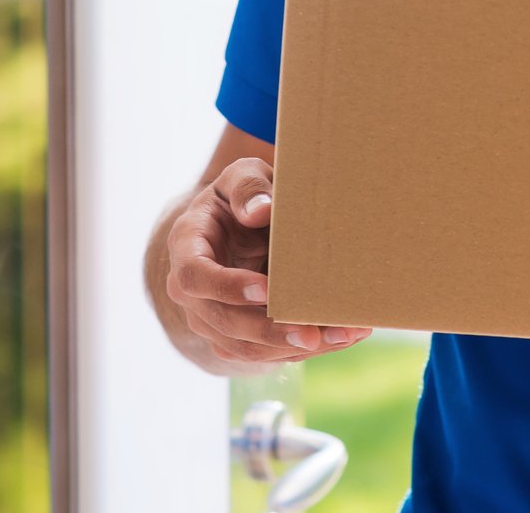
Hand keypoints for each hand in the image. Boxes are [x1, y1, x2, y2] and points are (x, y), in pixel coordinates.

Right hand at [162, 156, 371, 364]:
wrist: (241, 222)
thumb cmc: (243, 195)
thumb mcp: (243, 176)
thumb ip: (249, 187)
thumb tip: (261, 210)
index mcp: (186, 246)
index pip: (195, 276)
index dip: (227, 287)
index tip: (266, 289)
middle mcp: (191, 291)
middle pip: (223, 322)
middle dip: (268, 331)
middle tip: (311, 333)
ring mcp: (211, 318)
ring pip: (246, 348)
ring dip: (293, 347)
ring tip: (343, 335)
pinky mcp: (235, 336)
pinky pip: (264, 353)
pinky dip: (303, 348)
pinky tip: (341, 336)